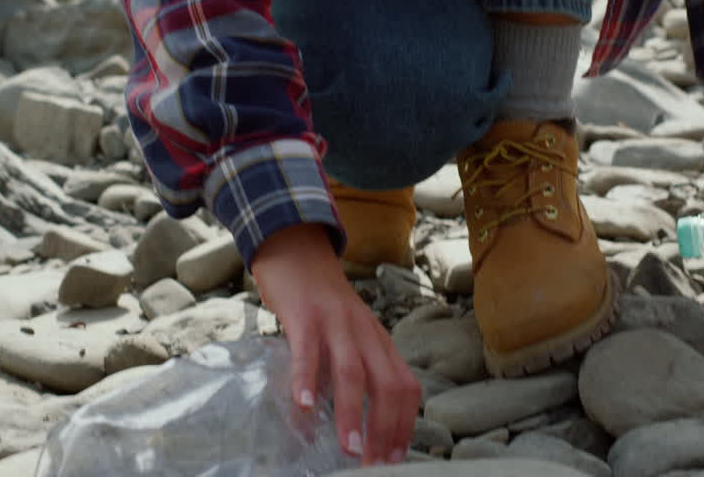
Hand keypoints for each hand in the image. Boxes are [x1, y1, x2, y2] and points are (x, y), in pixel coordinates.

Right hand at [251, 224, 419, 465]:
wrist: (298, 249)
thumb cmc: (321, 302)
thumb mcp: (348, 335)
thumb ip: (353, 370)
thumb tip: (351, 421)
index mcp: (379, 341)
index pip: (405, 387)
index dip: (404, 426)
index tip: (394, 459)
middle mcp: (365, 333)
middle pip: (387, 384)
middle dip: (385, 430)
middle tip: (374, 465)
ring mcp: (336, 322)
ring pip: (352, 372)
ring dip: (352, 414)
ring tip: (350, 449)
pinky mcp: (305, 314)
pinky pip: (308, 350)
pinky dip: (306, 379)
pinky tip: (302, 406)